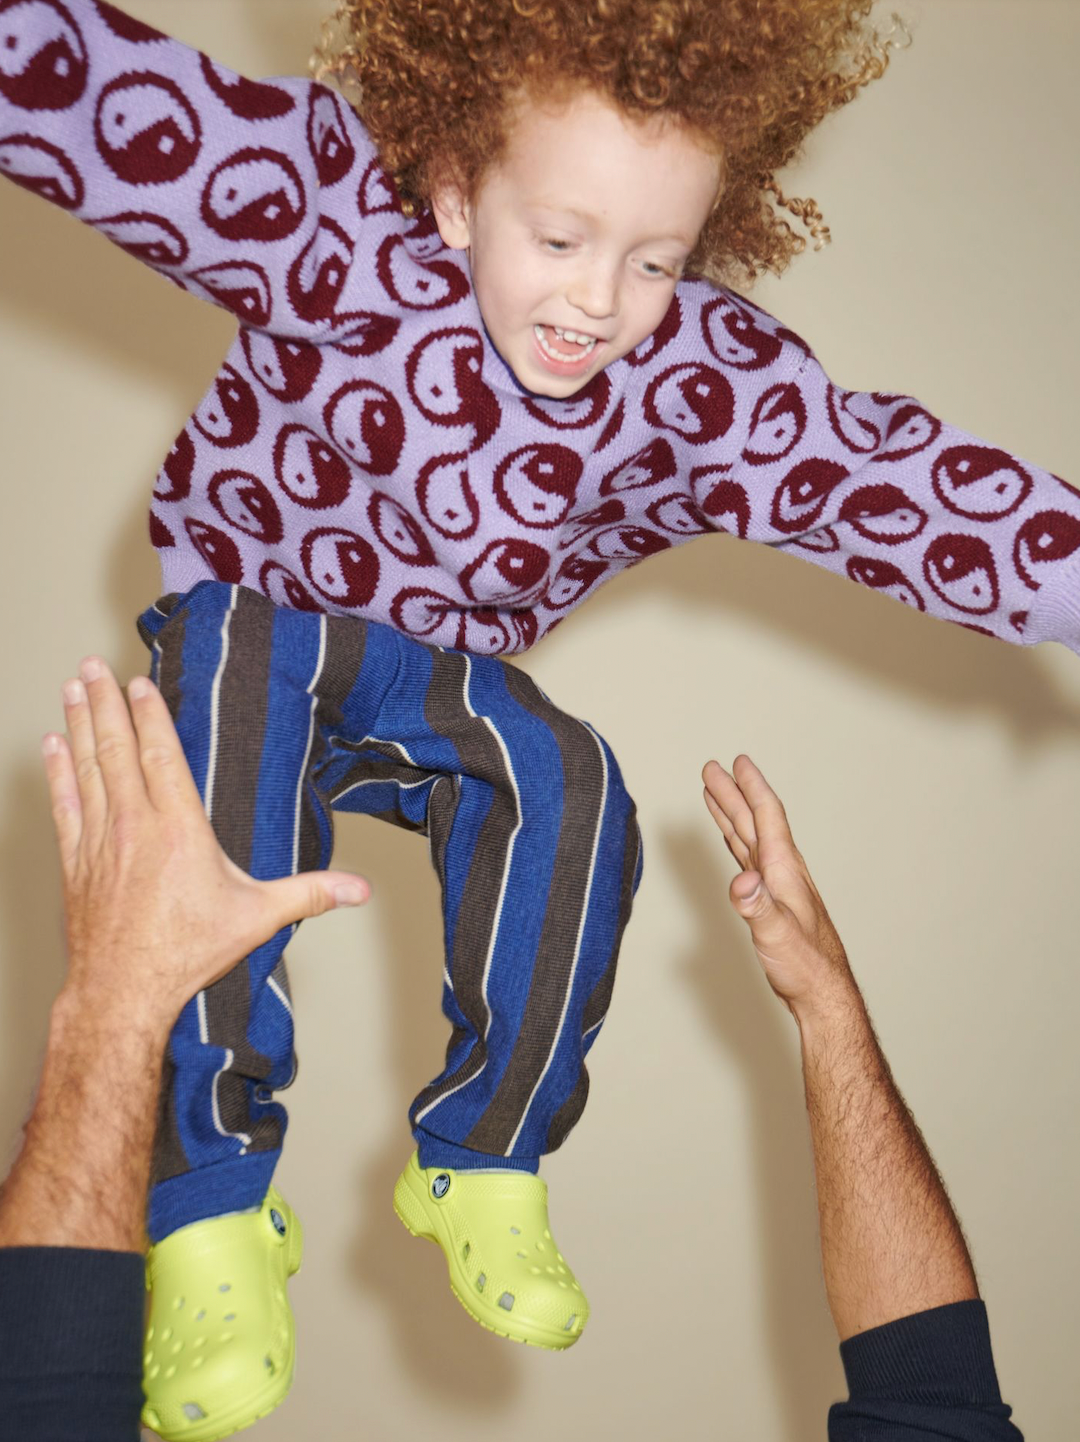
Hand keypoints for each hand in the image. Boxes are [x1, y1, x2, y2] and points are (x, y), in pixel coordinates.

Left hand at [44, 656, 369, 1031]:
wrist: (123, 993)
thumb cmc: (187, 954)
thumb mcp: (256, 918)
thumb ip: (308, 894)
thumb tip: (359, 890)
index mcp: (179, 830)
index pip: (162, 756)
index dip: (149, 715)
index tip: (139, 682)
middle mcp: (135, 826)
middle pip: (116, 750)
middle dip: (103, 703)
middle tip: (91, 665)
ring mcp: (100, 842)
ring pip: (86, 769)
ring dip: (77, 724)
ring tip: (70, 687)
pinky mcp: (77, 863)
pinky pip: (64, 805)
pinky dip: (56, 773)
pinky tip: (50, 746)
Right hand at [702, 754, 853, 1019]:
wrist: (822, 994)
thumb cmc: (805, 967)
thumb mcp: (776, 934)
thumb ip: (757, 907)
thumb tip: (741, 881)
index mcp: (784, 871)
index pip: (767, 818)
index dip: (752, 788)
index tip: (738, 762)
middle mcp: (781, 872)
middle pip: (754, 822)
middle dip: (732, 793)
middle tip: (713, 768)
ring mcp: (776, 886)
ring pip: (749, 838)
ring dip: (731, 814)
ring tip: (716, 793)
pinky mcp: (769, 901)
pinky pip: (748, 859)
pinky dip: (736, 842)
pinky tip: (732, 840)